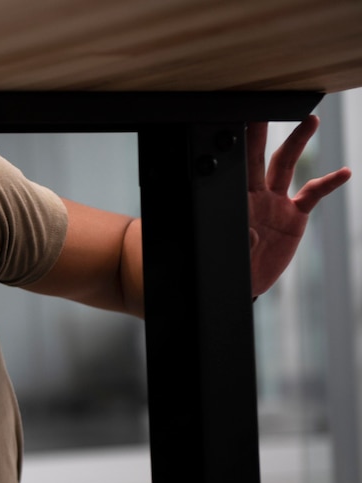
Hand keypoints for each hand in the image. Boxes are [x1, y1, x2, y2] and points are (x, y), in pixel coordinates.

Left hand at [247, 116, 350, 296]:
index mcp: (234, 202)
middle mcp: (254, 196)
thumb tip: (251, 231)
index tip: (238, 123)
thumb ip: (241, 242)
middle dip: (260, 133)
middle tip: (264, 106)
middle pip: (257, 157)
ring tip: (311, 120)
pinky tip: (344, 172)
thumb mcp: (229, 255)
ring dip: (298, 142)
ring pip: (286, 166)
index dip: (237, 148)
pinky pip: (312, 194)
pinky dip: (328, 183)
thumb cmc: (230, 266)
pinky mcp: (294, 216)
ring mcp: (275, 203)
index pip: (234, 168)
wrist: (245, 283)